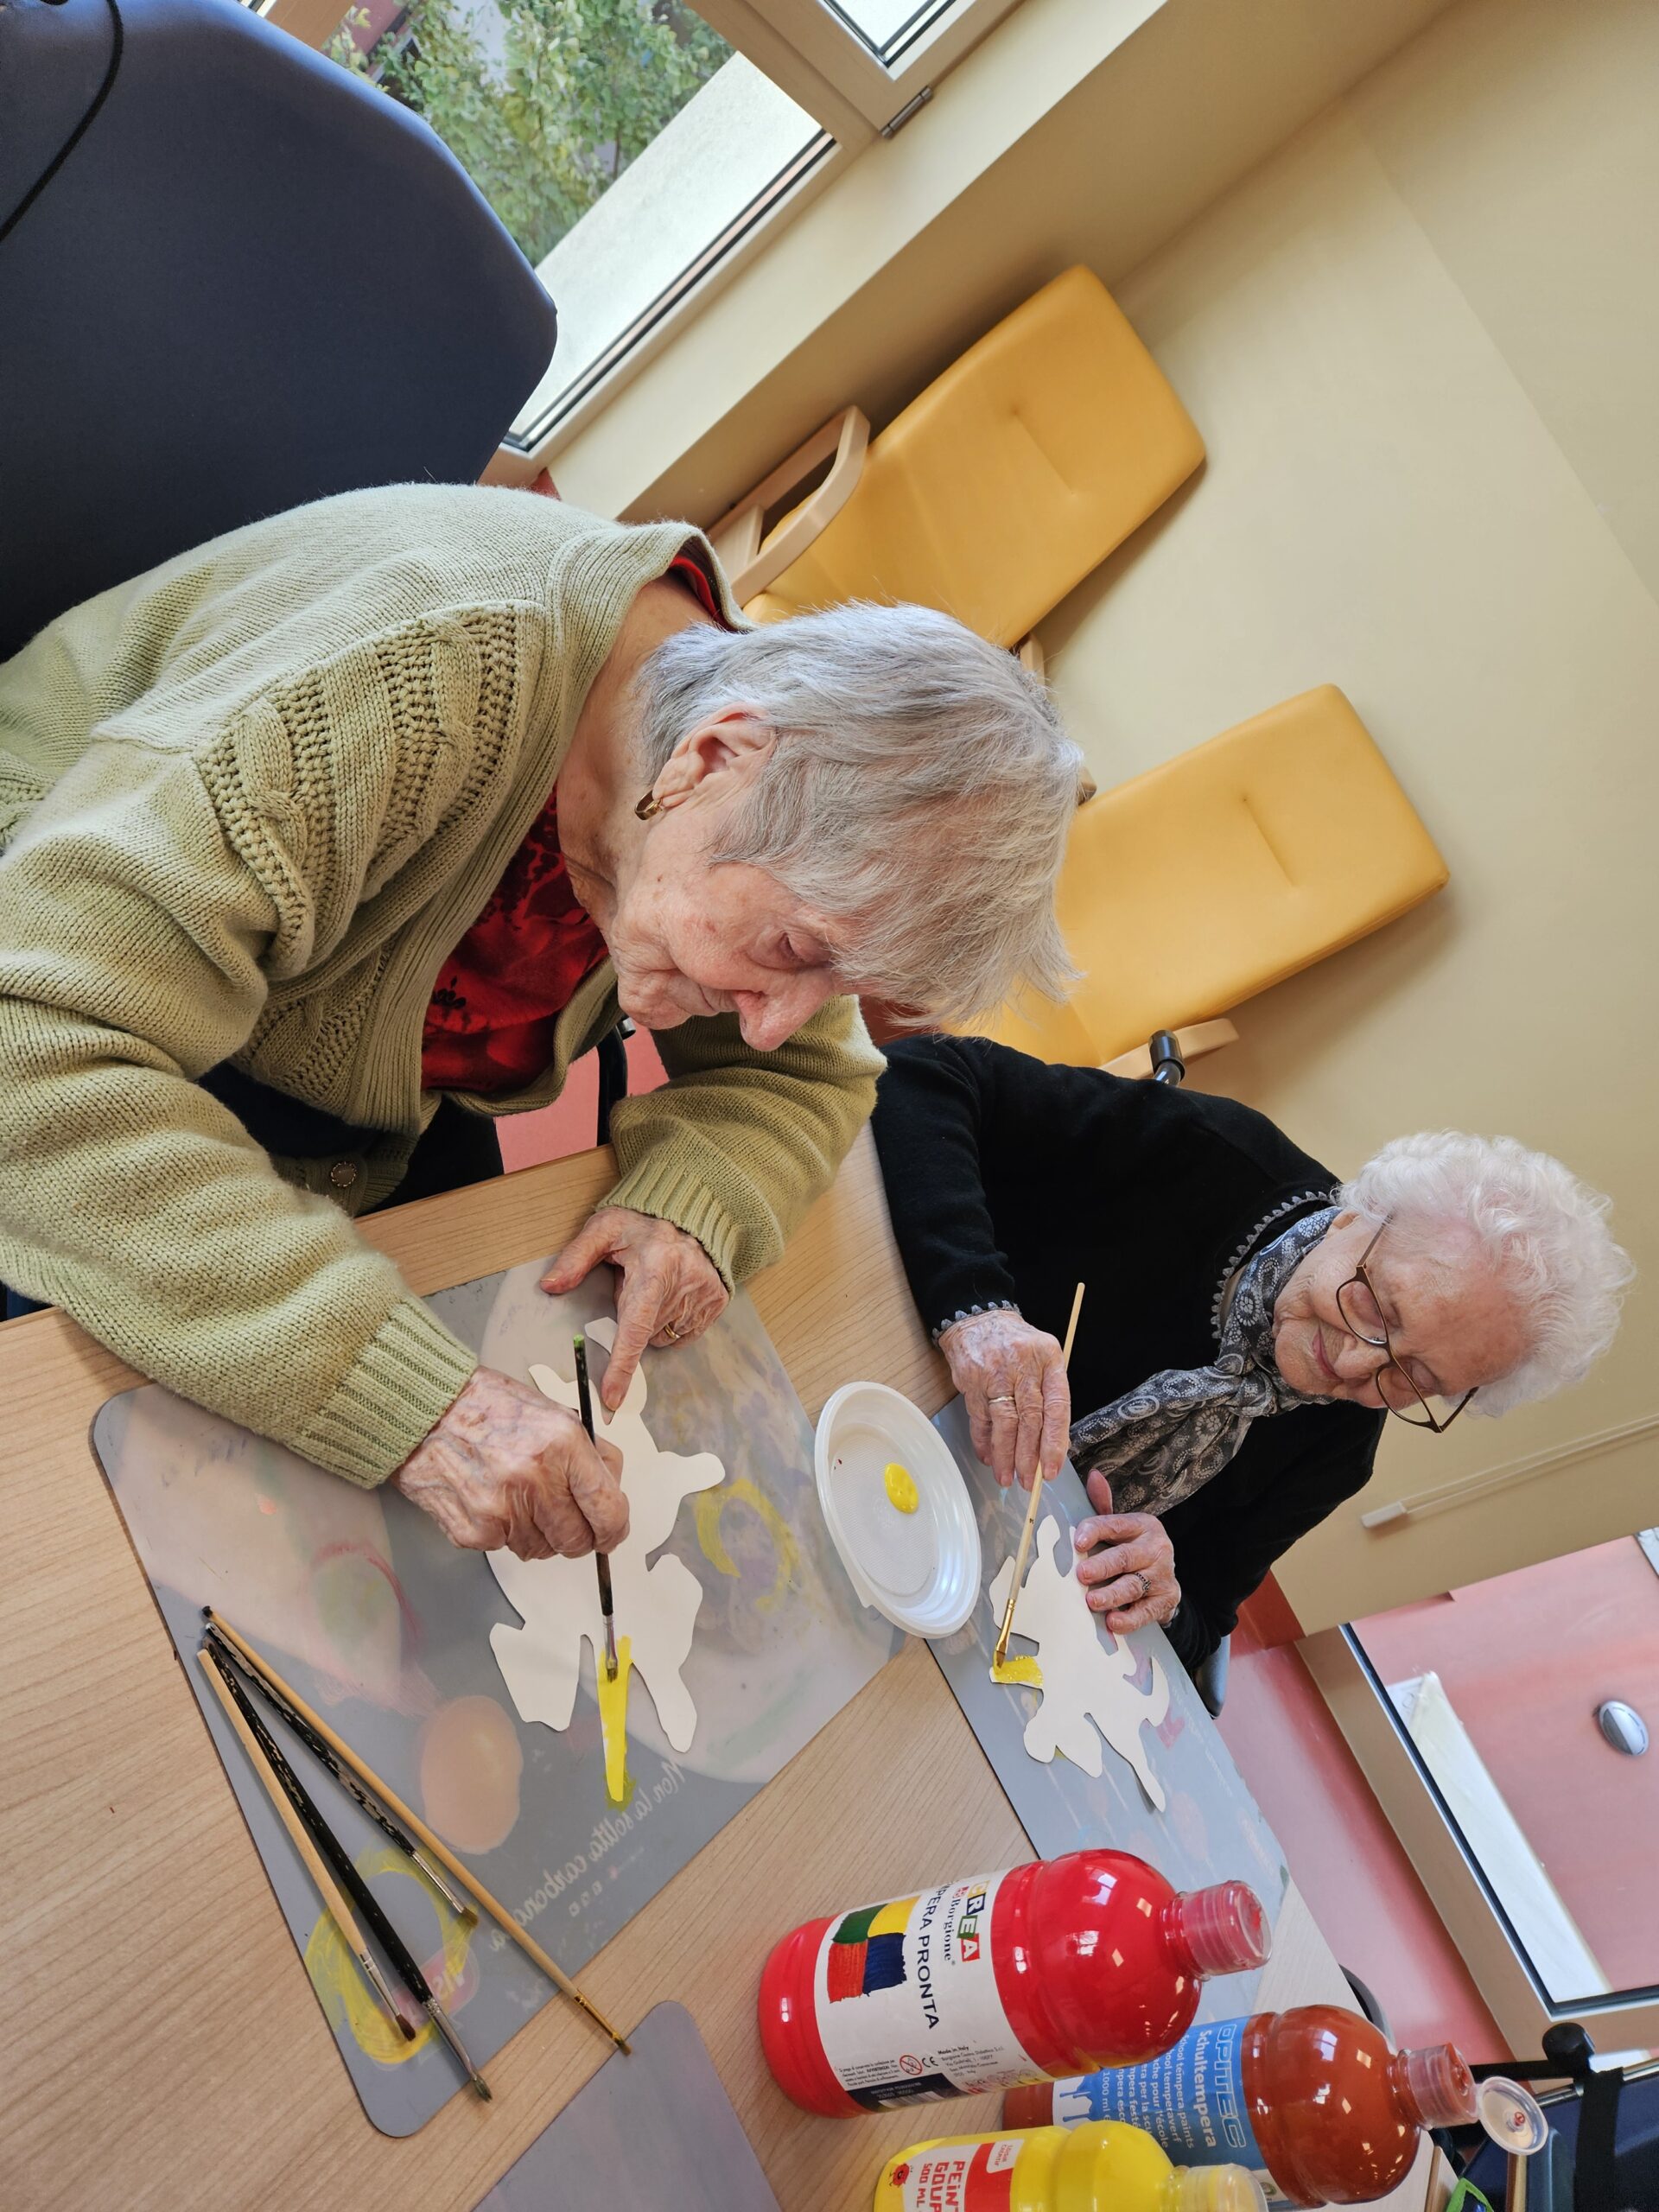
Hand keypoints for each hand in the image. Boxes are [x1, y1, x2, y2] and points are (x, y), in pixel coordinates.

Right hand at [392, 1366, 626, 1560]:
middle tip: (566, 1520)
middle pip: (577, 1541)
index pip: (608, 1510)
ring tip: (518, 1498)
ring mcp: (501, 1508)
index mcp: (563, 1444)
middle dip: (578, 1536)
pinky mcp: (473, 1530)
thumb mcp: (555, 1413)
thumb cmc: (489, 1407)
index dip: (615, 1530)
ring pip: (542, 1550)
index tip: (611, 1533)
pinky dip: (504, 1532)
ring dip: (539, 1534)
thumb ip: (589, 1454)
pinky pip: (505, 1548)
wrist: (428, 1410)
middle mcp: (534, 1478)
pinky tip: (492, 1500)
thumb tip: (612, 1490)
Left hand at [541, 1205, 727, 1412]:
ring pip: (664, 1336)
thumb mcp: (603, 1229)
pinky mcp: (717, 1302)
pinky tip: (671, 1294)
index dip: (622, 1365)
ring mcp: (705, 1295)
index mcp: (655, 1267)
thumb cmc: (641, 1223)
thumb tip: (550, 1286)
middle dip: (632, 1316)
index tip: (611, 1398)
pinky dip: (672, 1321)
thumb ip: (575, 1258)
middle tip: (634, 1284)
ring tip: (655, 1284)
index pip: (635, 1326)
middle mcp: (685, 1282)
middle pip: (646, 1332)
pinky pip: (684, 1334)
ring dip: (653, 1319)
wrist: (689, 1212)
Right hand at [938, 1310, 1070, 1489]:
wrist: (978, 1319)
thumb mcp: (1045, 1357)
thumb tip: (1052, 1444)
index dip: (1054, 1441)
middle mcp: (1022, 1366)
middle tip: (1028, 1481)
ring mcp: (995, 1374)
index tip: (1051, 1468)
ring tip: (1007, 1477)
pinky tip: (989, 1458)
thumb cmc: (1017, 1345)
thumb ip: (1050, 1395)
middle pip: (1029, 1419)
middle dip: (1028, 1456)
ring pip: (1003, 1423)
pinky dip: (983, 1442)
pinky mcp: (971, 1382)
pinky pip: (979, 1419)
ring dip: (1005, 1455)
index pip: (1056, 1407)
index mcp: (1048, 1360)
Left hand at [1072, 1472, 1180, 1631]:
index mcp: (1142, 1525)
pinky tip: (1113, 1622)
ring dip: (1112, 1594)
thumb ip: (1104, 1506)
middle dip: (1102, 1566)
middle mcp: (1156, 1548)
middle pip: (1125, 1557)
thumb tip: (1093, 1477)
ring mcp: (1162, 1575)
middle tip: (1082, 1574)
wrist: (1164, 1578)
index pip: (1115, 1525)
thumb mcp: (1121, 1527)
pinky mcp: (1166, 1599)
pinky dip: (1129, 1619)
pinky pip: (1146, 1611)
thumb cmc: (1132, 1549)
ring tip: (1092, 1602)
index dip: (1095, 1531)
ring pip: (1134, 1585)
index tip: (1077, 1542)